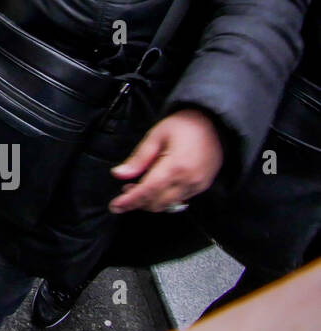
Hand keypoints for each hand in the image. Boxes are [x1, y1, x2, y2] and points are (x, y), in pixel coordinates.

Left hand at [109, 108, 224, 213]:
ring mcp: (197, 186)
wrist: (214, 124)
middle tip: (125, 188)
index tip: (115, 206)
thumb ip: (139, 158)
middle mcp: (188, 181)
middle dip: (138, 201)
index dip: (130, 201)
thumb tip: (119, 174)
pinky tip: (156, 186)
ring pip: (168, 204)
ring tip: (138, 186)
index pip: (148, 191)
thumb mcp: (156, 135)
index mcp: (175, 166)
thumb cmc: (184, 125)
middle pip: (157, 203)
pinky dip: (164, 198)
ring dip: (150, 201)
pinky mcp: (202, 187)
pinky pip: (180, 200)